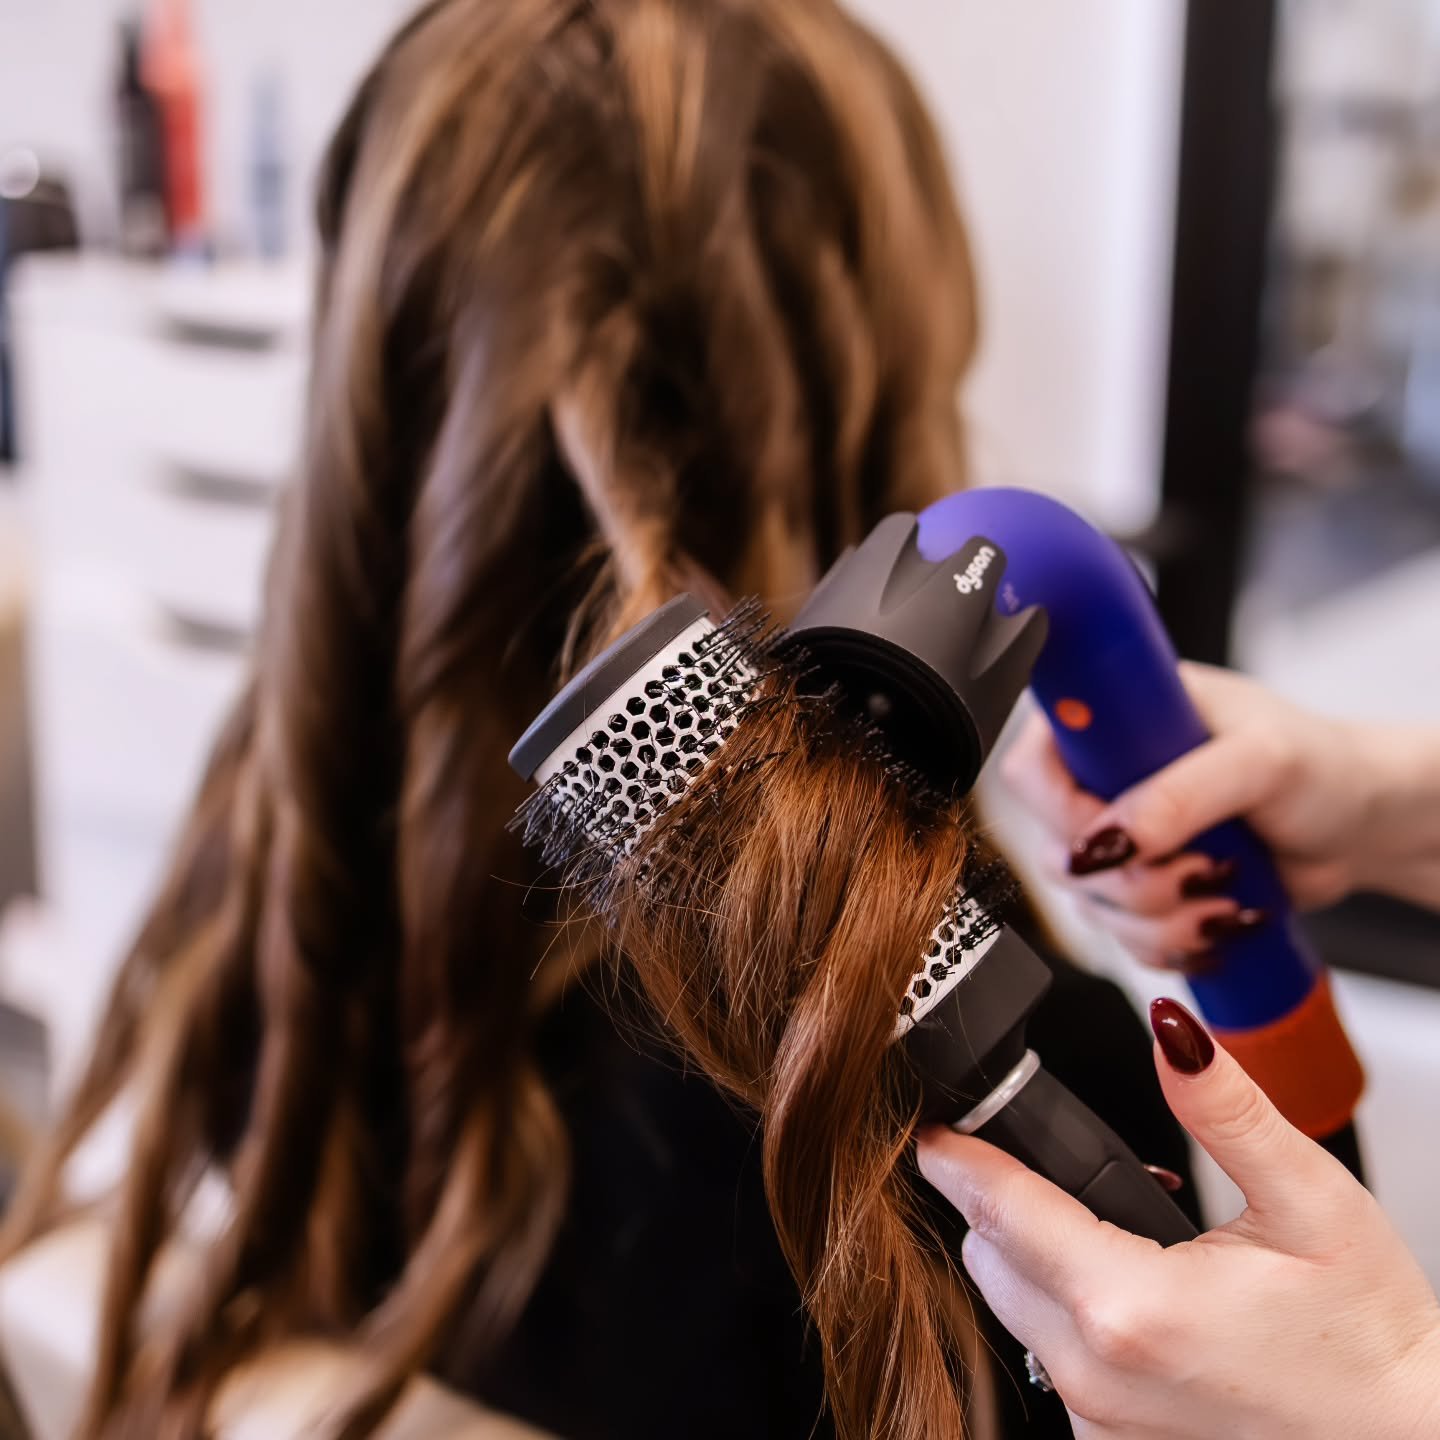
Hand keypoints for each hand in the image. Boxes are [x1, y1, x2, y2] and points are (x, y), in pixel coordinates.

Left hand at [918, 1000, 1439, 1438]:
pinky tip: (1128, 1291)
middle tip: (1056, 1164)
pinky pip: (1051, 1358)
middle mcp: (1097, 1375)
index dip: (957, 1156)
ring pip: (1013, 1310)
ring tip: (1112, 1227)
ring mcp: (1101, 1422)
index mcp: (1132, 1307)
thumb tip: (1171, 1029)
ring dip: (1034, 1257)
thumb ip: (1226, 1109)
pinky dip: (1065, 1313)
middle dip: (1000, 1200)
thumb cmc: (1373, 1339)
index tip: (933, 1124)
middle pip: (991, 1258)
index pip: (1000, 1210)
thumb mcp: (1311, 1201)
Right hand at [1000, 664, 1383, 968]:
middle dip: (1132, 881)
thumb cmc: (1321, 764)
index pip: (1033, 767)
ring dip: (1161, 918)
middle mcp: (1104, 779)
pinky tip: (1218, 920)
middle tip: (1200, 867)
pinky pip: (1124, 940)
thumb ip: (1182, 791)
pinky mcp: (1143, 889)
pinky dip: (1173, 943)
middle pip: (1057, 850)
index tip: (1119, 838)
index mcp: (1111, 722)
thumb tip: (1113, 836)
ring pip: (1091, 906)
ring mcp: (1122, 838)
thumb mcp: (1259, 759)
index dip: (1063, 813)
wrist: (1363, 824)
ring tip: (1226, 889)